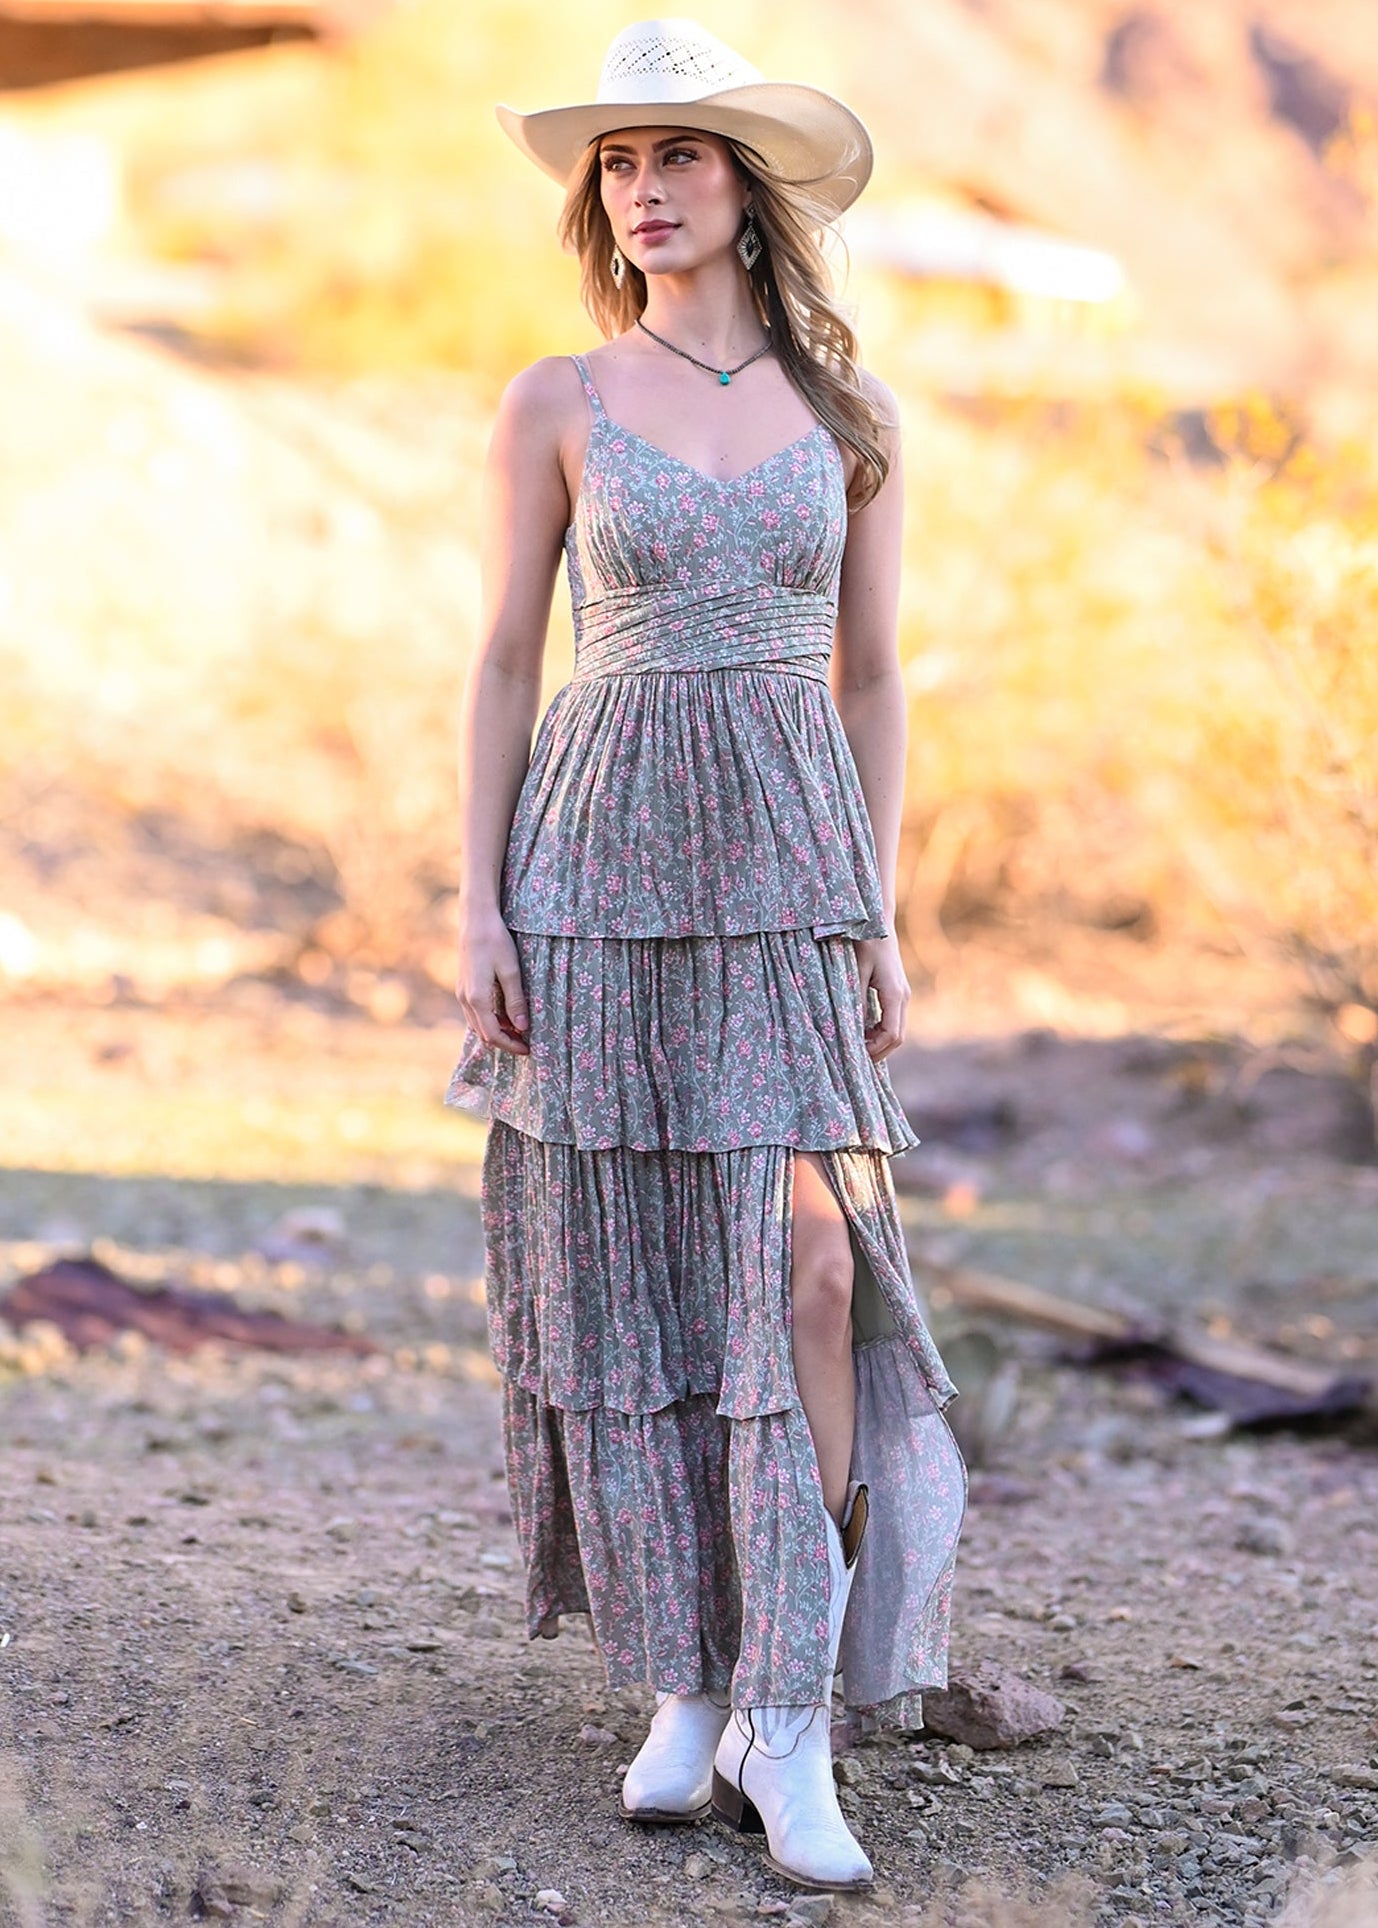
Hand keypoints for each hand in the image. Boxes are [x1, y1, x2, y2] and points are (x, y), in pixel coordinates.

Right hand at [456, 909, 529, 1056]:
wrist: (476, 920)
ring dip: (497, 1031)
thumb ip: (515, 1001)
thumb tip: (522, 1027)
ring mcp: (462, 993)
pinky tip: (505, 1015)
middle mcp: (465, 999)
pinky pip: (475, 1013)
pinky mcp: (463, 986)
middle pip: (483, 1033)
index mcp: (477, 998)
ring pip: (478, 1024)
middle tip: (526, 1043)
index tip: (528, 1049)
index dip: (511, 1045)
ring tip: (518, 1030)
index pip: (493, 1034)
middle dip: (504, 1042)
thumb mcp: (511, 971)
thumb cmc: (495, 941)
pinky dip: (489, 1020)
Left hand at [853, 933, 908, 1061]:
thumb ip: (854, 1001)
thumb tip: (850, 1030)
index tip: (855, 1053)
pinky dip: (879, 1030)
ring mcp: (902, 995)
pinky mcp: (897, 991)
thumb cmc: (864, 943)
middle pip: (897, 1037)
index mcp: (895, 995)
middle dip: (878, 1051)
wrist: (877, 921)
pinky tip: (862, 1030)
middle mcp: (903, 997)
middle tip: (854, 1057)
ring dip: (878, 1042)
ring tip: (855, 1045)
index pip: (892, 1035)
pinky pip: (892, 1019)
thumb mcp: (855, 972)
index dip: (875, 1049)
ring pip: (896, 1030)